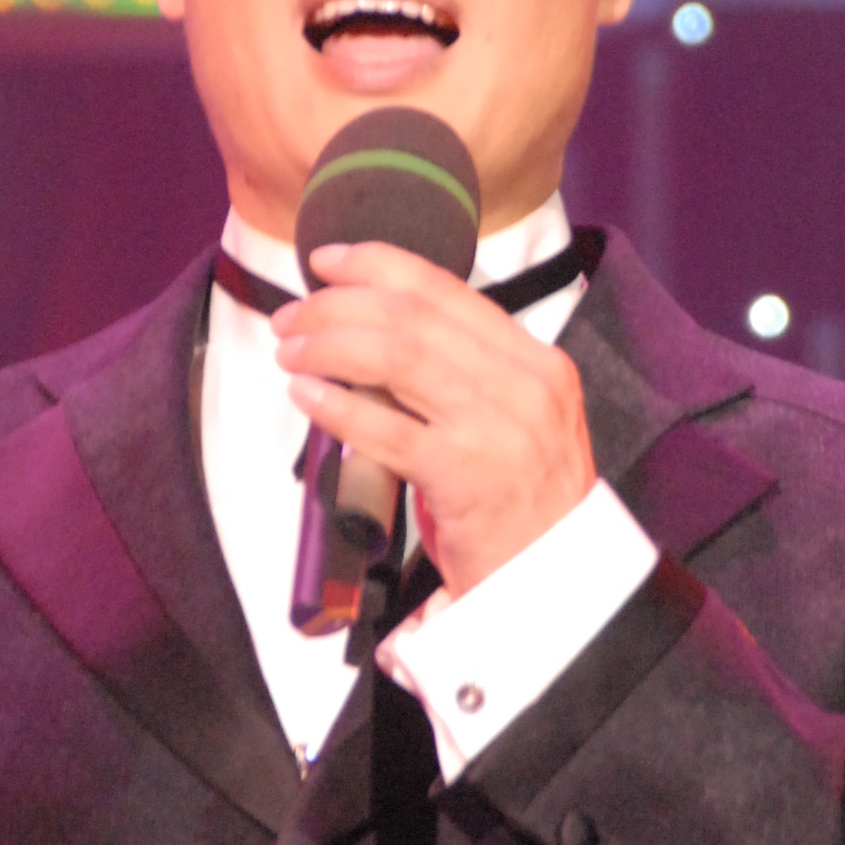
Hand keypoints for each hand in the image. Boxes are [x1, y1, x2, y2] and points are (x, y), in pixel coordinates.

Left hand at [273, 242, 597, 596]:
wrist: (555, 583)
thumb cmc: (520, 505)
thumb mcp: (511, 422)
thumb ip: (462, 377)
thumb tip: (371, 336)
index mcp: (538, 362)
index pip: (448, 290)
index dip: (378, 264)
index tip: (327, 261)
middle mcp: (526, 384)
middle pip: (413, 315)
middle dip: (337, 304)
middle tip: (292, 317)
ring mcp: (498, 428)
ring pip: (397, 356)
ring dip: (328, 344)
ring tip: (290, 352)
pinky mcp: (466, 476)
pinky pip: (387, 427)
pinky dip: (337, 403)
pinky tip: (306, 396)